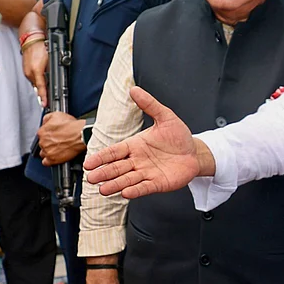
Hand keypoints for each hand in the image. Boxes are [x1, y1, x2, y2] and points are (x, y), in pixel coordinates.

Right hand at [22, 42, 48, 107]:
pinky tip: (41, 77)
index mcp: (36, 71)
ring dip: (40, 85)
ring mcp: (26, 71)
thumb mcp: (50, 60)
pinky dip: (37, 80)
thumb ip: (50, 72)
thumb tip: (52, 81)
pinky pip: (32, 78)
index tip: (44, 103)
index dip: (43, 96)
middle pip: (38, 87)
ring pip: (35, 83)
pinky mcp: (25, 70)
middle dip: (43, 91)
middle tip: (48, 97)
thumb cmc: (41, 47)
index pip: (41, 87)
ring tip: (46, 85)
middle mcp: (29, 72)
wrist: (31, 39)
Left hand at [39, 112, 85, 165]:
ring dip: (49, 151)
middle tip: (57, 141)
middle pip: (42, 144)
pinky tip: (55, 156)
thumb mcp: (57, 115)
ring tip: (57, 149)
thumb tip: (44, 122)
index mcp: (42, 132)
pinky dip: (49, 160)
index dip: (48, 135)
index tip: (53, 135)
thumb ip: (46, 118)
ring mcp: (47, 151)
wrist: (81, 135)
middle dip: (48, 143)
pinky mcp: (53, 159)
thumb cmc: (72, 126)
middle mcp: (42, 142)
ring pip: (43, 153)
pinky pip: (46, 162)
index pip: (41, 135)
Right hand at [84, 87, 202, 198]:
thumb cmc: (178, 136)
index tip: (89, 163)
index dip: (101, 158)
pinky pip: (144, 187)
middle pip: (117, 168)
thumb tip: (134, 90)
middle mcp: (137, 160)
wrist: (194, 152)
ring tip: (103, 189)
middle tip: (91, 178)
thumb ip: (150, 105)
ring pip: (127, 179)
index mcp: (135, 145)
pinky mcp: (158, 183)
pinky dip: (135, 190)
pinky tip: (126, 193)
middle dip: (104, 173)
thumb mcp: (165, 117)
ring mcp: (147, 173)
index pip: (114, 152)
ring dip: (115, 185)